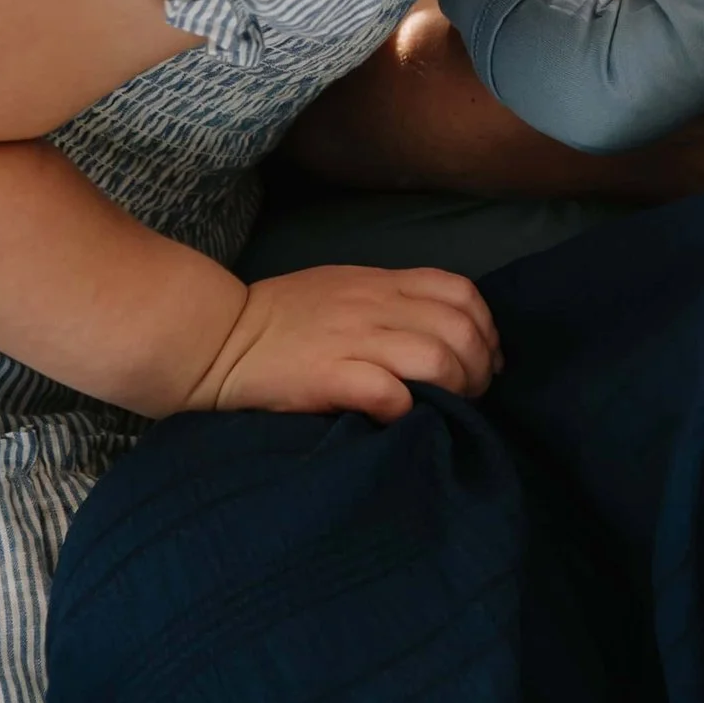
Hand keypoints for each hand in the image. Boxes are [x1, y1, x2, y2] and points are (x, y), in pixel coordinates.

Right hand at [187, 265, 499, 424]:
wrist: (218, 338)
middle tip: (472, 394)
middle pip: (460, 329)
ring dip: (456, 390)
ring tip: (448, 411)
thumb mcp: (342, 288)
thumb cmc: (280, 319)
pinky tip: (403, 420)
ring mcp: (353, 341)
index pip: (460, 291)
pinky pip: (390, 392)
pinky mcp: (329, 377)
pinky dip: (408, 410)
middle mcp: (375, 306)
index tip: (484, 359)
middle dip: (480, 367)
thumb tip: (439, 332)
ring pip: (437, 358)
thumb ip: (389, 300)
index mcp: (380, 283)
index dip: (485, 327)